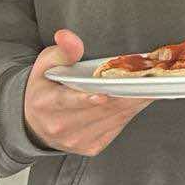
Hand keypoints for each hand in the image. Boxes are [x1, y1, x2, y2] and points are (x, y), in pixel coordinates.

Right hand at [22, 30, 151, 156]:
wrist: (35, 123)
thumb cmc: (45, 89)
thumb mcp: (46, 65)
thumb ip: (61, 51)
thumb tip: (67, 37)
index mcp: (46, 104)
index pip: (66, 102)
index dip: (85, 99)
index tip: (103, 94)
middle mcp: (61, 126)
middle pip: (99, 110)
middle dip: (124, 93)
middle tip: (146, 78)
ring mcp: (77, 140)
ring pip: (113, 119)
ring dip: (133, 102)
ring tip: (149, 85)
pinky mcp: (91, 147)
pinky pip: (117, 128)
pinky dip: (130, 112)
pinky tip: (139, 98)